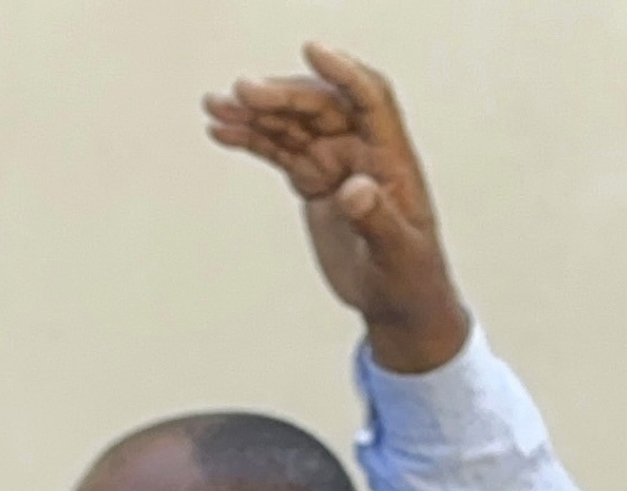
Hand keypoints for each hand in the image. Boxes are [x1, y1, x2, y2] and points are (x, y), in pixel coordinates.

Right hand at [202, 46, 472, 374]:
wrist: (398, 302)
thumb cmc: (411, 278)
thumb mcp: (399, 255)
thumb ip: (378, 220)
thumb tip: (356, 190)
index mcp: (392, 158)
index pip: (370, 98)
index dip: (343, 73)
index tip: (313, 51)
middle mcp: (363, 151)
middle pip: (320, 106)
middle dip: (281, 95)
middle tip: (239, 93)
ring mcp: (337, 164)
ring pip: (293, 125)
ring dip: (256, 113)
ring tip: (215, 106)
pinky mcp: (315, 181)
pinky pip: (280, 150)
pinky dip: (252, 139)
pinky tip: (223, 131)